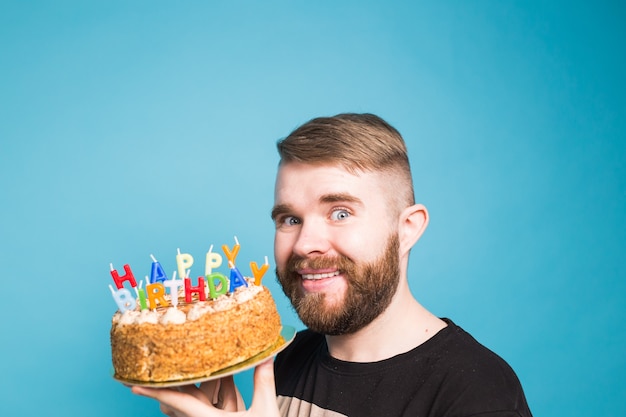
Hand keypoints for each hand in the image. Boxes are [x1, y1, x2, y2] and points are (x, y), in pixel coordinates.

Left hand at [131, 359, 280, 416]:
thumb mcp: (265, 411)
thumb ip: (264, 382)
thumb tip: (267, 355)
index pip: (179, 403)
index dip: (156, 393)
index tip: (134, 386)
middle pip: (180, 403)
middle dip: (165, 388)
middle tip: (147, 373)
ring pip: (189, 408)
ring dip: (182, 393)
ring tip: (166, 377)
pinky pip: (197, 412)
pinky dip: (193, 400)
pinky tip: (196, 390)